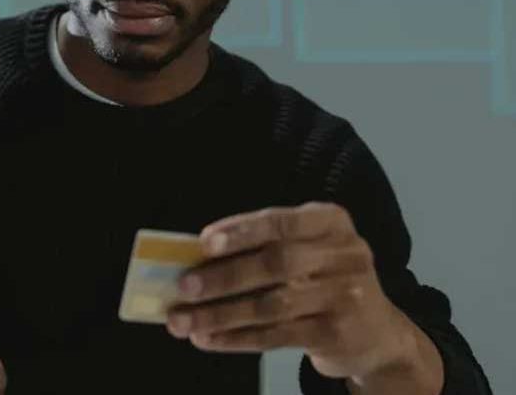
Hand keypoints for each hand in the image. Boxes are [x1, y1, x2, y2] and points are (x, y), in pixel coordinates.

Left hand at [166, 202, 414, 379]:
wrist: (378, 335)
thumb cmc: (322, 281)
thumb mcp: (307, 252)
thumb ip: (263, 248)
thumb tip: (195, 258)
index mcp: (331, 222)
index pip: (281, 221)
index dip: (241, 231)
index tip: (203, 243)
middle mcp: (345, 255)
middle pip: (276, 264)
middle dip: (224, 276)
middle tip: (184, 286)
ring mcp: (346, 296)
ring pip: (271, 305)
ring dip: (220, 314)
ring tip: (183, 321)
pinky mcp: (337, 334)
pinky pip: (276, 336)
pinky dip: (236, 339)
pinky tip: (208, 340)